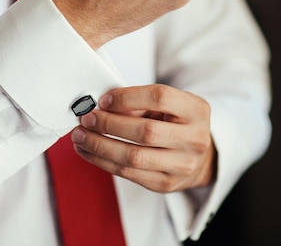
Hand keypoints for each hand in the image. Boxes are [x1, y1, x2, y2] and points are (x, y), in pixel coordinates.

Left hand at [70, 84, 215, 192]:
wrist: (200, 158)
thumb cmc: (176, 124)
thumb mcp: (167, 106)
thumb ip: (139, 103)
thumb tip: (100, 106)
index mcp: (196, 110)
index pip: (160, 98)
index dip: (127, 97)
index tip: (104, 99)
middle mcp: (194, 139)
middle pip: (145, 131)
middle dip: (109, 124)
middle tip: (86, 118)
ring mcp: (182, 165)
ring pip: (133, 157)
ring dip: (99, 145)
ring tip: (80, 136)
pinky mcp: (165, 184)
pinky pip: (127, 174)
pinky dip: (101, 161)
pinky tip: (88, 150)